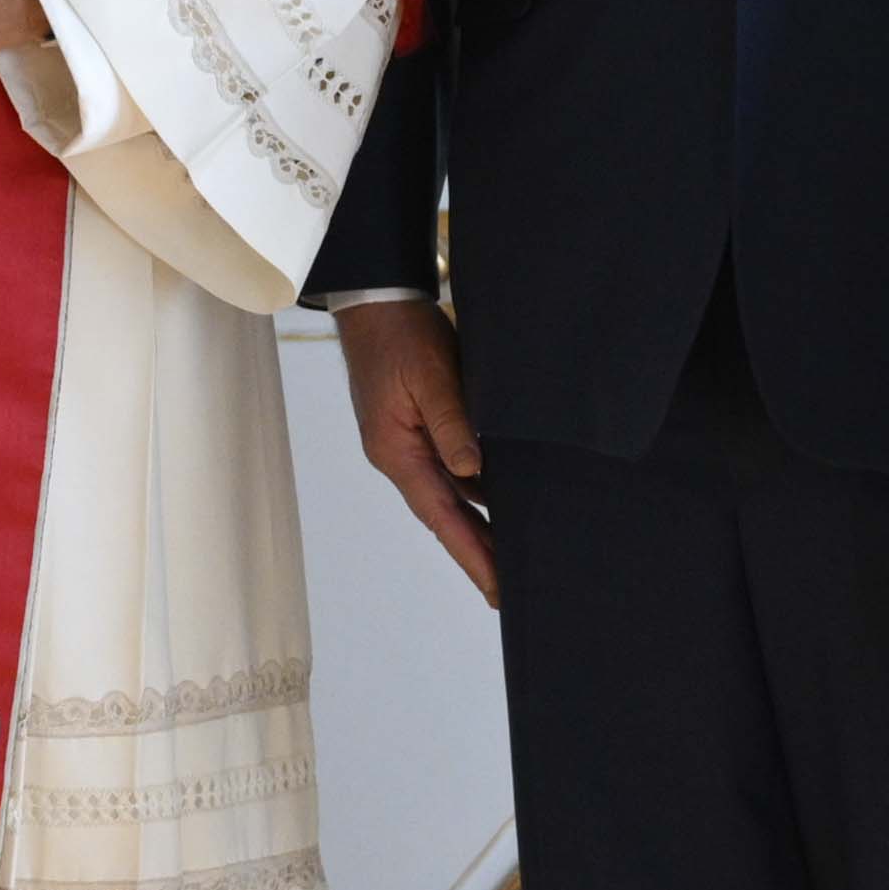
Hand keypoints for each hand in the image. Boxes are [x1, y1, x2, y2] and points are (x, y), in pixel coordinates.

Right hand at [335, 297, 496, 608]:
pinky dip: (476, 492)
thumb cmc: (400, 335)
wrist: (377, 299)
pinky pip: (451, 469)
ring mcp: (408, 443)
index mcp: (397, 452)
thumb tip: (472, 474)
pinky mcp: (418, 427)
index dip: (471, 553)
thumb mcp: (431, 377)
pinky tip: (501, 501)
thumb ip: (453, 425)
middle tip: (507, 589)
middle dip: (475, 552)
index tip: (495, 588)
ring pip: (449, 495)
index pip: (440, 517)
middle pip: (444, 515)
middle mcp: (400, 456)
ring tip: (511, 555)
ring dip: (477, 525)